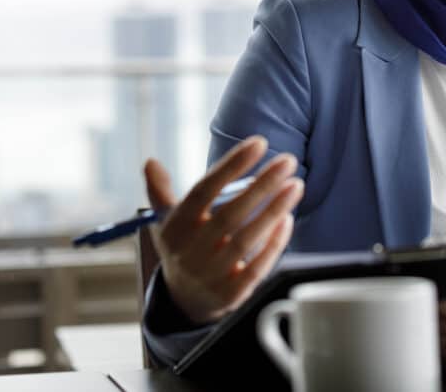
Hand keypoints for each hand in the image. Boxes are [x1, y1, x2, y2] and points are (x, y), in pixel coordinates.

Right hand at [143, 135, 303, 324]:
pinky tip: (287, 219)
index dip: (231, 166)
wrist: (184, 302)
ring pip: (246, 240)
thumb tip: (150, 162)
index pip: (203, 191)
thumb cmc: (184, 248)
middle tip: (288, 160)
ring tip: (295, 185)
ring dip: (273, 210)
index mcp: (175, 228)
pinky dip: (273, 244)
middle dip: (262, 185)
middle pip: (229, 214)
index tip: (259, 142)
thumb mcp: (168, 223)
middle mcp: (190, 252)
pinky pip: (256, 268)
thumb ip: (161, 192)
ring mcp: (210, 275)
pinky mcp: (230, 294)